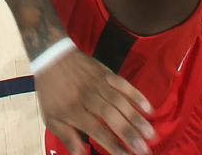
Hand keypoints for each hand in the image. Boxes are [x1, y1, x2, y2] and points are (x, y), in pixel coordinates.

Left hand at [36, 49, 154, 154]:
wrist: (50, 56)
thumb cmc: (51, 91)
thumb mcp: (50, 116)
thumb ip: (66, 136)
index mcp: (74, 110)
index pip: (97, 130)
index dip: (112, 144)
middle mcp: (88, 98)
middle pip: (111, 117)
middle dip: (129, 134)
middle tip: (145, 150)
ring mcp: (98, 84)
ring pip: (120, 102)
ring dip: (137, 118)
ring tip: (151, 135)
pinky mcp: (106, 73)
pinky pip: (123, 84)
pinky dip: (136, 95)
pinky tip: (149, 109)